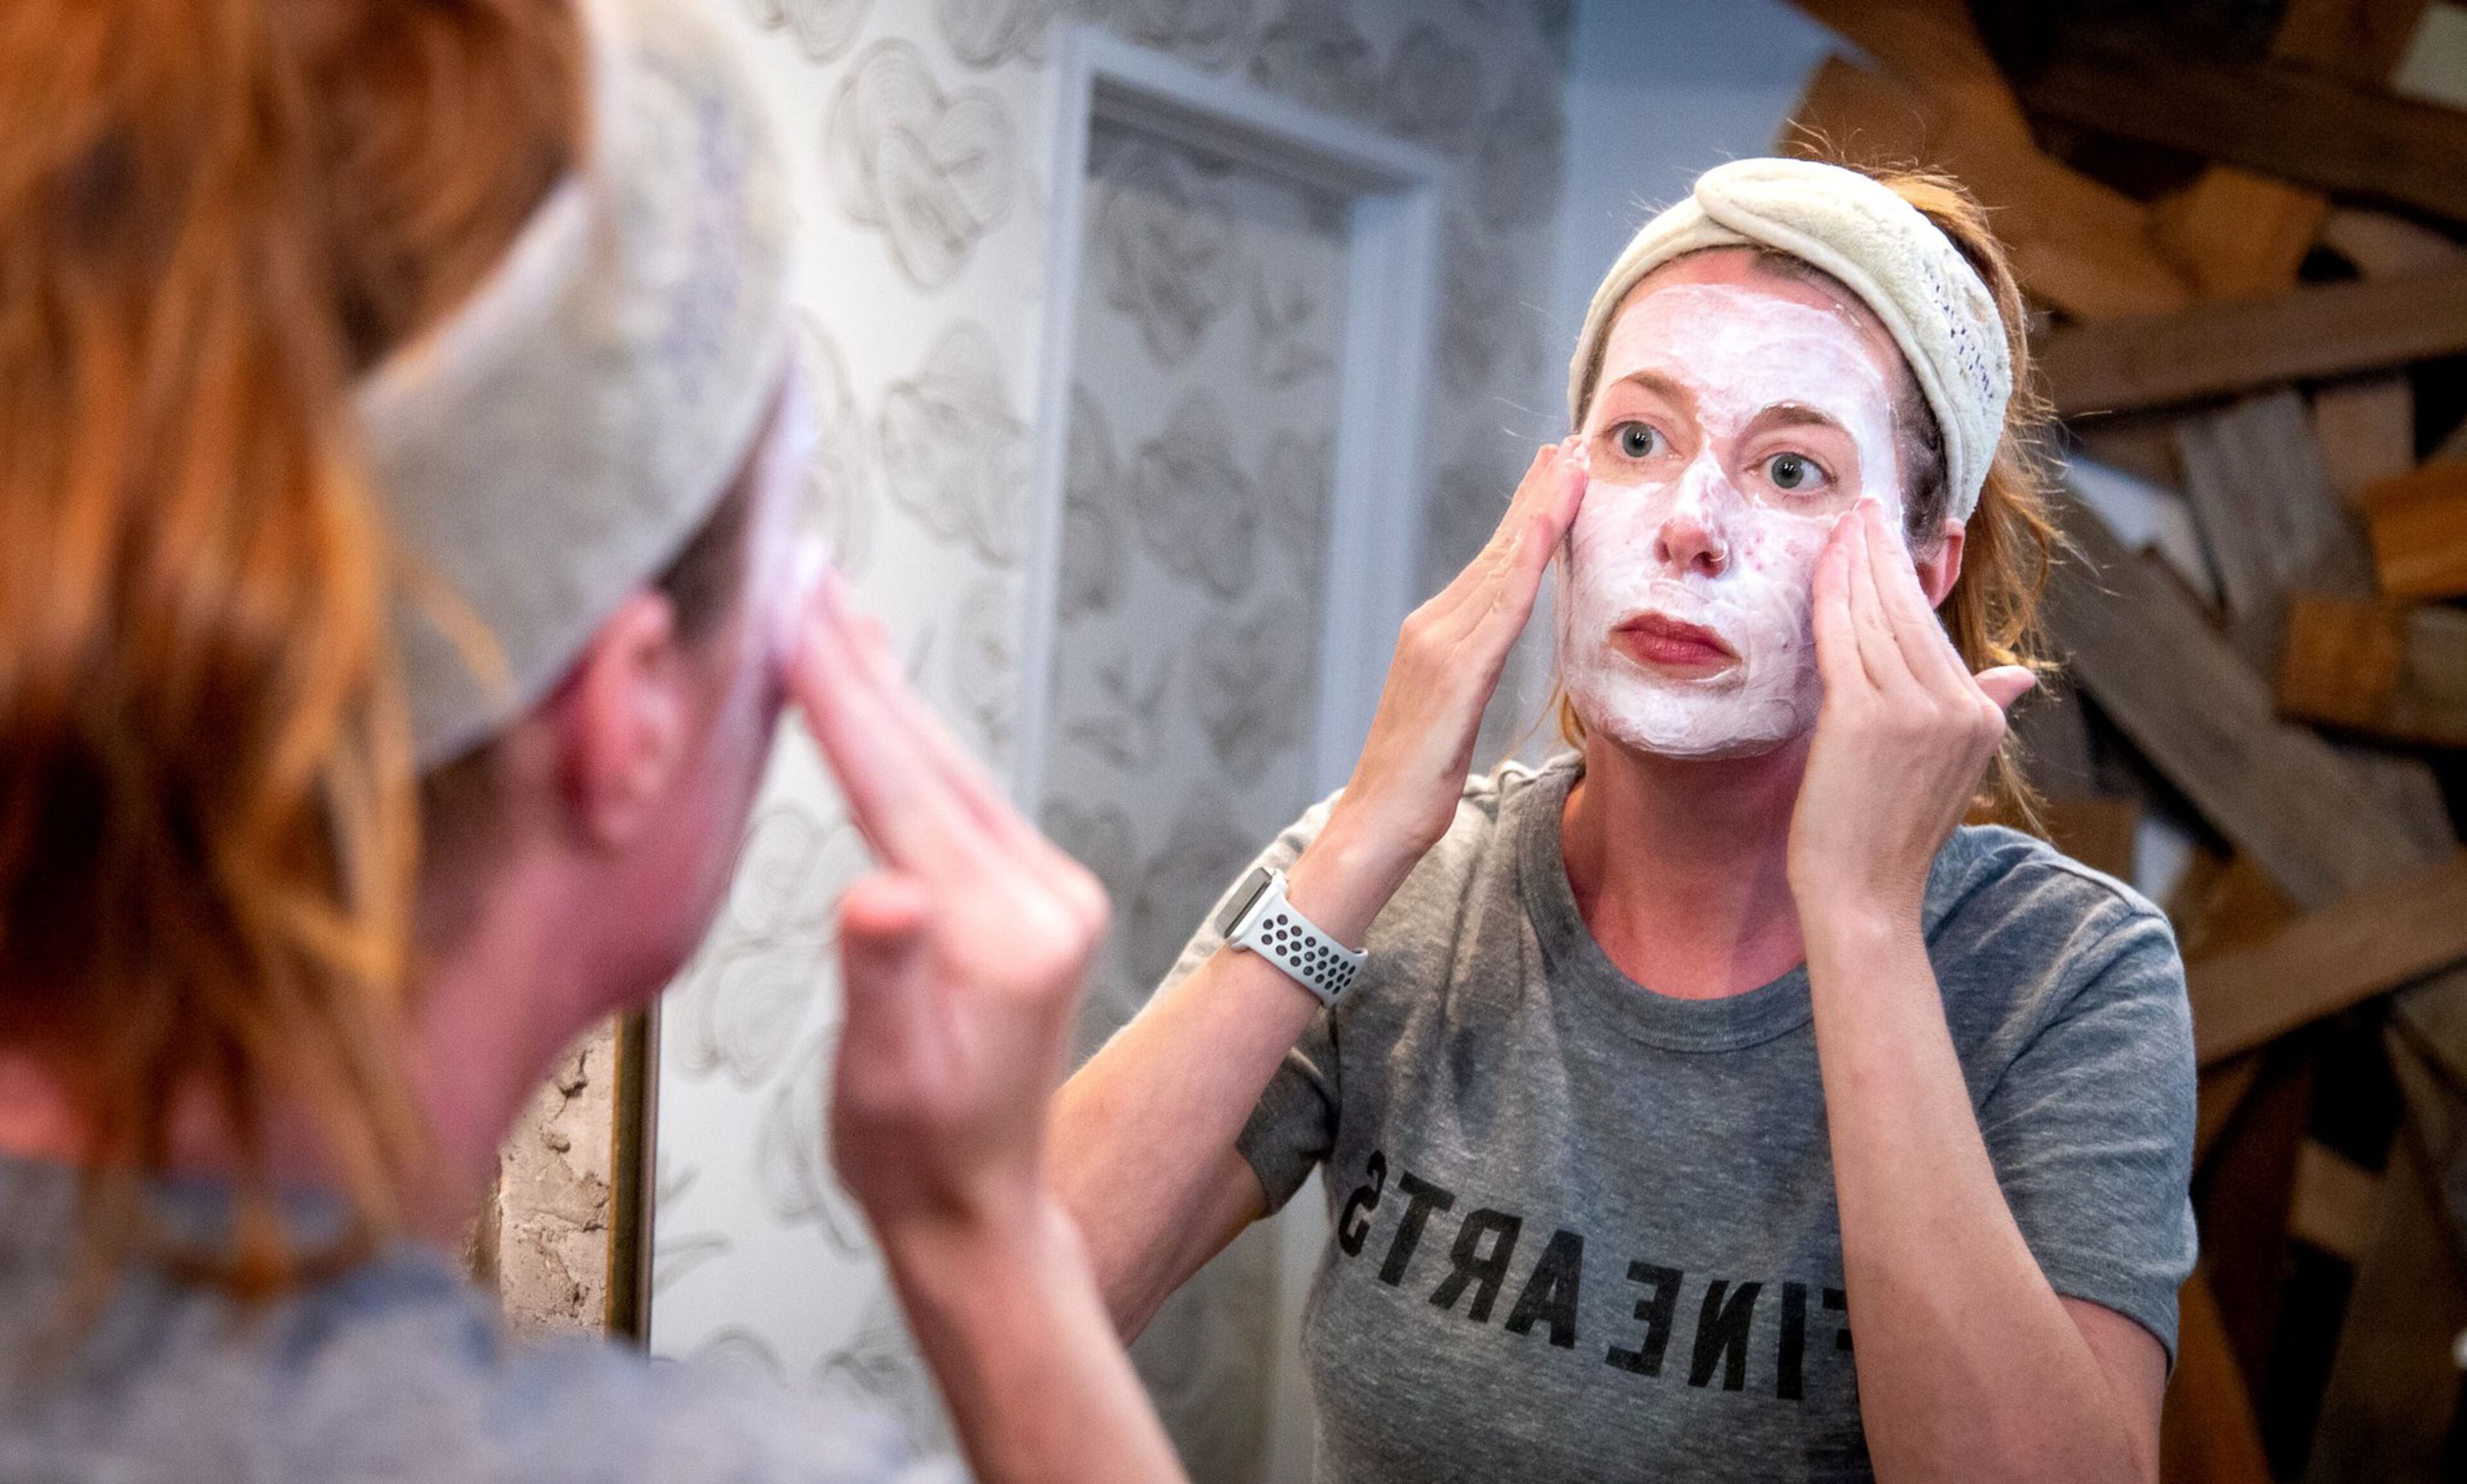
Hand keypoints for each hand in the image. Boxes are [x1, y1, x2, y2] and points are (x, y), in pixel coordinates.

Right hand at [789, 568, 1108, 1239]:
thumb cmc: (913, 1159)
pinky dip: (911, 744)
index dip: (839, 695)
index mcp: (1005, 929)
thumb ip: (884, 979)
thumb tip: (879, 891)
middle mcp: (1042, 896)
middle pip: (932, 759)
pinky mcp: (1032, 903)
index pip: (901, 788)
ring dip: (887, 691)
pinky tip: (882, 705)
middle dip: (861, 664)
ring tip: (834, 610)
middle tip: (807, 572)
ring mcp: (1045, 894)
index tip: (792, 608)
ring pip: (949, 769)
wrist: (977, 1212)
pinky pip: (959, 799)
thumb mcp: (884, 1081)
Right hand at [1317, 441, 1586, 874]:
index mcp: (1436, 635)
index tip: (1557, 473)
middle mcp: (1434, 626)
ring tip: (1572, 463)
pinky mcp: (1454, 671)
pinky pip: (1500, 606)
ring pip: (1503, 564)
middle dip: (1537, 493)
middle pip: (1499, 549)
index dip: (1527, 515)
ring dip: (1541, 509)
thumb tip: (1493, 649)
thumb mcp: (1453, 715)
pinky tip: (1547, 525)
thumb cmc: (1415, 783)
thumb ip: (1471, 671)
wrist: (1375, 823)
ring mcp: (1441, 644)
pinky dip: (1525, 559)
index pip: (1494, 564)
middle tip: (1570, 444)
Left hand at [1788, 499, 2033, 925]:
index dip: (1904, 574)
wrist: (1863, 897)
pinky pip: (1842, 639)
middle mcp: (1957, 707)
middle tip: (1861, 507)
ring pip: (1873, 617)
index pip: (1932, 627)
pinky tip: (1821, 564)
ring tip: (1838, 525)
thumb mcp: (1953, 770)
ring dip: (1853, 564)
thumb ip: (1980, 711)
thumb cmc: (1891, 837)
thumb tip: (2019, 675)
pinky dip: (1830, 597)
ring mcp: (1912, 711)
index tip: (1884, 532)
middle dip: (1881, 552)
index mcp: (1981, 714)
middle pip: (1907, 610)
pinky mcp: (1863, 717)